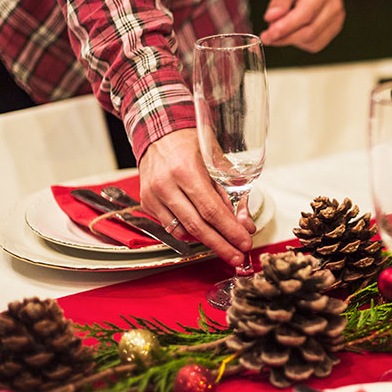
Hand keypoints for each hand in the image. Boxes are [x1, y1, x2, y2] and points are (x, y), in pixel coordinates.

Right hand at [137, 129, 256, 266]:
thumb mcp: (218, 161)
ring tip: (226, 247)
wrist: (159, 133)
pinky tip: (204, 233)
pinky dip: (189, 232)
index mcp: (186, 171)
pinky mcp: (146, 203)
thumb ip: (232, 192)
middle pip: (197, 226)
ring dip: (207, 242)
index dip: (230, 230)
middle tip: (238, 257)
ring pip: (183, 230)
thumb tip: (245, 223)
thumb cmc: (191, 144)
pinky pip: (170, 227)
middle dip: (221, 245)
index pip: (211, 210)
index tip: (245, 243)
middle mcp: (166, 185)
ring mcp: (152, 196)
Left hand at [260, 0, 345, 51]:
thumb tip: (271, 18)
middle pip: (309, 32)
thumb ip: (280, 0)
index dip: (285, 28)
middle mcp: (333, 7)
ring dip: (292, 40)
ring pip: (312, 41)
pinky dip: (301, 42)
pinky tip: (293, 31)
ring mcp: (337, 19)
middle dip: (285, 38)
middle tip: (267, 37)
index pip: (304, 15)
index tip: (268, 35)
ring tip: (279, 28)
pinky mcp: (335, 28)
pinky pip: (316, 43)